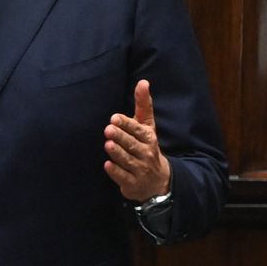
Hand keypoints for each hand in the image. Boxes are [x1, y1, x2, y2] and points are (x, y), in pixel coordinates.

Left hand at [103, 79, 170, 201]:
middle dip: (121, 137)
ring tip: (108, 144)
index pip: (138, 130)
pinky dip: (116, 172)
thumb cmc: (147, 146)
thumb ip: (143, 105)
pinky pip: (123, 177)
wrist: (158, 181)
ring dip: (117, 153)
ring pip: (127, 160)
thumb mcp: (147, 127)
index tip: (115, 117)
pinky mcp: (132, 183)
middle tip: (108, 129)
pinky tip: (107, 165)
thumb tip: (143, 81)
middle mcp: (146, 153)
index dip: (127, 124)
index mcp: (148, 138)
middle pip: (132, 144)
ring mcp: (140, 169)